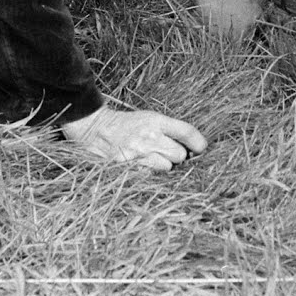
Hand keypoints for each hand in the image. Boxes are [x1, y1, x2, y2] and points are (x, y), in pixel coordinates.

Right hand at [61, 105, 207, 169]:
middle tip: (166, 152)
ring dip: (162, 165)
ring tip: (149, 158)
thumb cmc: (123, 124)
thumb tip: (190, 147)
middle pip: (180, 155)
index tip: (201, 148)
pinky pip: (150, 176)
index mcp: (154, 120)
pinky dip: (149, 173)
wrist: (93, 128)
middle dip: (177, 156)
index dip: (198, 142)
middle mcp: (149, 137)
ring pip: (166, 168)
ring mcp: (138, 154)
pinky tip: (140, 166)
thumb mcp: (146, 118)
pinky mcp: (129, 168)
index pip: (186, 131)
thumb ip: (167, 130)